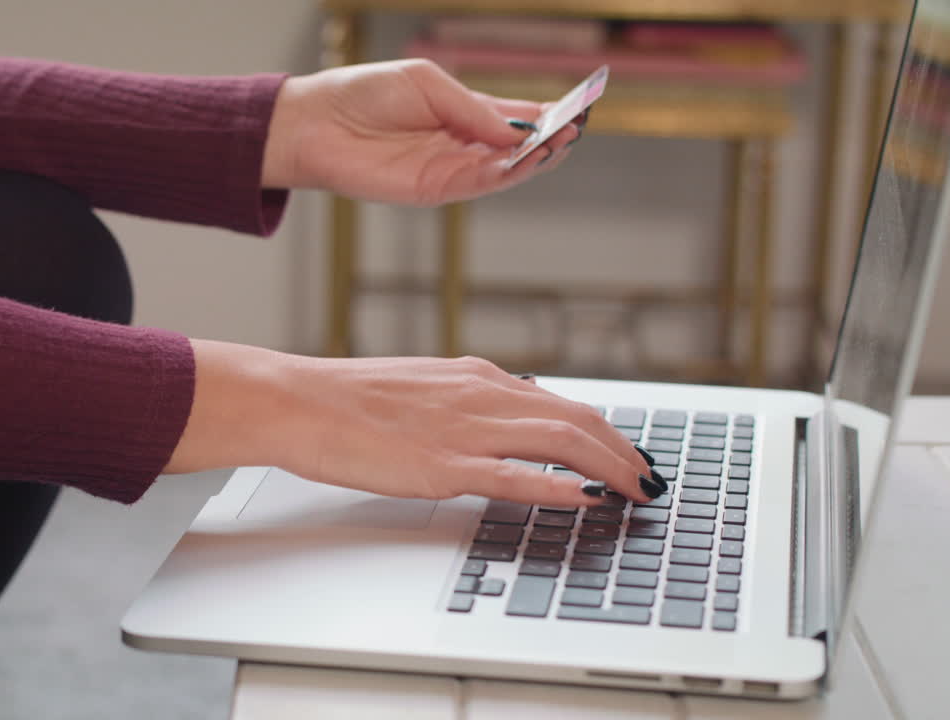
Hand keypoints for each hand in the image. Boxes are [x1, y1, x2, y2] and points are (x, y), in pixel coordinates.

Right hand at [166, 341, 653, 506]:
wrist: (298, 401)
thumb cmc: (349, 400)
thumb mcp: (424, 389)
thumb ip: (470, 402)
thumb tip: (513, 413)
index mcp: (477, 378)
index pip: (562, 404)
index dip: (607, 433)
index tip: (629, 455)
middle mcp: (481, 395)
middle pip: (577, 420)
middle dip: (623, 452)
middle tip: (651, 479)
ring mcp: (463, 429)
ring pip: (559, 441)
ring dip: (609, 467)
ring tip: (638, 492)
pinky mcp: (440, 464)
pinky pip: (513, 476)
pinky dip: (557, 487)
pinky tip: (585, 500)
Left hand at [261, 59, 582, 206]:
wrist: (317, 123)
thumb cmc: (365, 93)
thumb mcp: (427, 84)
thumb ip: (472, 107)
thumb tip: (515, 127)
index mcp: (464, 112)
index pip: (517, 116)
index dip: (548, 113)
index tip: (580, 107)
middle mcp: (463, 143)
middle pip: (519, 146)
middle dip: (550, 138)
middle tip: (575, 129)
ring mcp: (451, 168)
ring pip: (505, 169)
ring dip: (534, 158)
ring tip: (559, 143)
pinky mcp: (434, 189)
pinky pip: (478, 184)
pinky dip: (504, 174)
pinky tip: (523, 160)